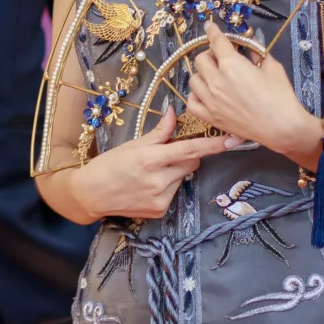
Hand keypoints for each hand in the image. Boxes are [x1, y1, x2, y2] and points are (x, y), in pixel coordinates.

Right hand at [69, 107, 233, 220]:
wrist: (90, 194)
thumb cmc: (109, 164)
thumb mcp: (133, 144)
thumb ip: (159, 131)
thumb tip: (175, 113)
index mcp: (151, 159)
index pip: (190, 150)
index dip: (213, 145)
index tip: (233, 140)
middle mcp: (158, 180)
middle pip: (191, 163)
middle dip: (186, 156)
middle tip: (166, 154)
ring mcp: (161, 198)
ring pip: (183, 178)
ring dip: (175, 172)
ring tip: (152, 172)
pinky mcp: (160, 210)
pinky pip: (175, 192)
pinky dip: (168, 186)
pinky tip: (148, 186)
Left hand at [185, 21, 315, 162]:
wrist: (282, 128)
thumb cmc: (281, 96)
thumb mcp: (272, 66)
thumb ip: (256, 52)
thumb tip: (249, 43)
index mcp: (231, 64)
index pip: (216, 41)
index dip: (213, 31)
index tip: (210, 27)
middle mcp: (216, 81)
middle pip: (201, 59)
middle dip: (210, 54)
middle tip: (222, 56)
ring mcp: (211, 100)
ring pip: (193, 79)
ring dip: (202, 73)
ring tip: (214, 75)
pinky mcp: (211, 117)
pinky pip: (191, 103)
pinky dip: (195, 95)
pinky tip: (205, 93)